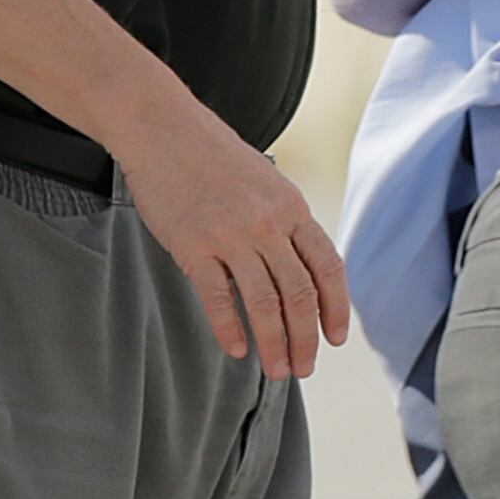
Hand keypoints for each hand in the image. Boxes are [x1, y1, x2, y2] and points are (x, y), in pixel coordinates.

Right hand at [105, 91, 350, 377]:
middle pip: (300, 294)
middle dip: (306, 338)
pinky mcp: (193, 245)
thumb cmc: (213, 156)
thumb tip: (303, 266)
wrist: (163, 129)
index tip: (335, 338)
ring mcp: (230, 236)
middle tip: (304, 367)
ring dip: (273, 343)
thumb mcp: (266, 182)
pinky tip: (236, 348)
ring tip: (277, 369)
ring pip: (264, 303)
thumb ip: (285, 222)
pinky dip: (230, 328)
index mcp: (292, 208)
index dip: (336, 308)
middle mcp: (267, 224)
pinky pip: (218, 297)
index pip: (327, 267)